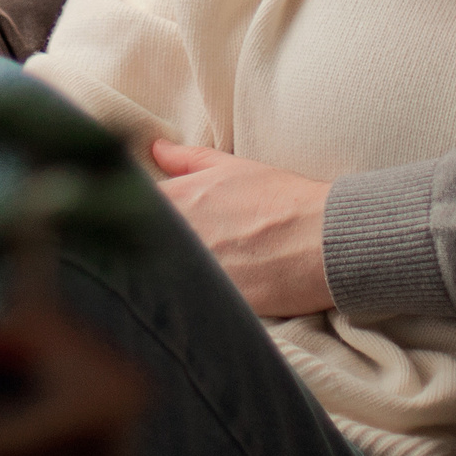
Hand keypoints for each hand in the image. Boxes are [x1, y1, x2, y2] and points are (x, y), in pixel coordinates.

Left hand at [147, 140, 332, 315]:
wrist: (324, 240)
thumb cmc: (282, 199)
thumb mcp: (233, 168)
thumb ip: (187, 159)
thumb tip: (156, 148)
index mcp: (176, 199)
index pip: (132, 208)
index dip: (136, 216)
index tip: (147, 223)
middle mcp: (176, 235)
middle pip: (138, 246)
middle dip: (148, 248)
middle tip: (169, 251)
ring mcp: (190, 271)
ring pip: (157, 278)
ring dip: (164, 276)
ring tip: (187, 275)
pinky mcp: (208, 304)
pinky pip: (184, 306)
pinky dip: (187, 303)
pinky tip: (203, 299)